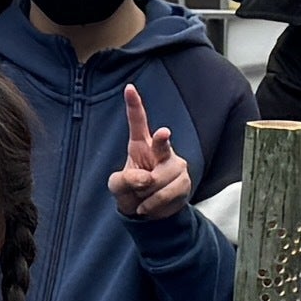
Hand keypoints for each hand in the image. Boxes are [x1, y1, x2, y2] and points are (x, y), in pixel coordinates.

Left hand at [106, 88, 193, 224]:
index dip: (134, 105)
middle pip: (161, 142)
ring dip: (146, 194)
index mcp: (140, 144)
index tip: (128, 87)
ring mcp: (174, 165)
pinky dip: (153, 203)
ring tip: (144, 195)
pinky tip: (149, 204)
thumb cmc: (131, 191)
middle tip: (163, 133)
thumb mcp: (117, 186)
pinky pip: (166, 193)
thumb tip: (145, 178)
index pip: (137, 122)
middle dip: (162, 139)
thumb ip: (123, 180)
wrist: (148, 213)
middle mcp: (160, 150)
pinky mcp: (184, 181)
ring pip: (159, 179)